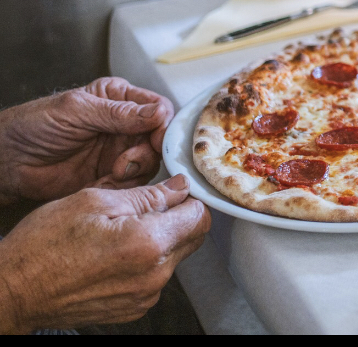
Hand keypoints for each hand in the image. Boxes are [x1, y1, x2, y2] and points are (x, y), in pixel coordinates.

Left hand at [0, 77, 173, 204]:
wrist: (6, 162)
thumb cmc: (32, 126)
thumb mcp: (76, 111)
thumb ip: (119, 113)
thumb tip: (158, 112)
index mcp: (118, 99)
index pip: (158, 109)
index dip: (162, 125)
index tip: (156, 139)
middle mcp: (124, 126)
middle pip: (158, 139)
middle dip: (148, 152)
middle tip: (128, 160)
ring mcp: (117, 152)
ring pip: (149, 163)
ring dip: (135, 171)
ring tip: (113, 172)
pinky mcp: (110, 176)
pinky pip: (131, 184)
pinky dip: (121, 187)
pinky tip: (102, 183)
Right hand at [0, 175, 209, 332]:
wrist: (14, 291)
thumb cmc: (44, 245)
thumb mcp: (95, 202)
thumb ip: (147, 195)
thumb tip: (180, 187)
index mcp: (149, 244)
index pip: (200, 216)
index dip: (189, 199)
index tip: (173, 192)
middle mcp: (154, 275)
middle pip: (193, 238)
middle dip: (178, 218)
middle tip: (146, 208)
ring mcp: (145, 296)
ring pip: (174, 257)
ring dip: (160, 241)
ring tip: (122, 231)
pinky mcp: (134, 308)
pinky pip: (155, 278)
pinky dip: (145, 262)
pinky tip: (115, 254)